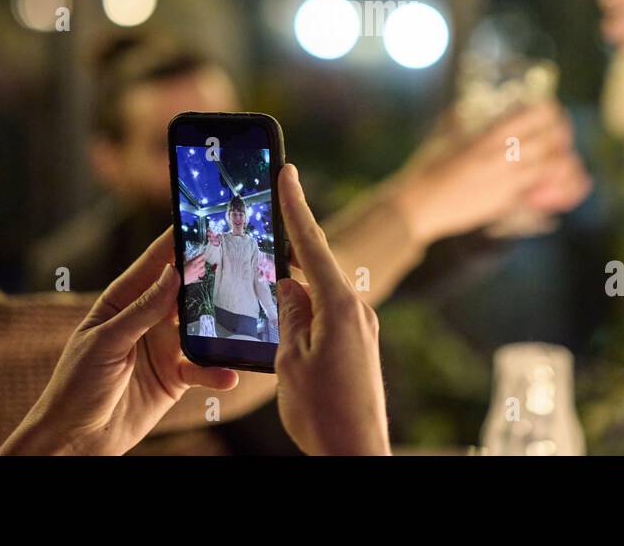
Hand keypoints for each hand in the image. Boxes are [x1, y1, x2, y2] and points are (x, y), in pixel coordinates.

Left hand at [0, 228, 238, 454]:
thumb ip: (141, 309)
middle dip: (208, 277)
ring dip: (220, 325)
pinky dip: (216, 371)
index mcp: (121, 302)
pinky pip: (202, 368)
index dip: (175, 242)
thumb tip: (171, 273)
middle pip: (183, 291)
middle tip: (238, 261)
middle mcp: (146, 319)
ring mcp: (163, 347)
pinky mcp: (175, 377)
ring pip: (200, 327)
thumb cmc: (75, 385)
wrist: (76, 440)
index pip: (152, 265)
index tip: (200, 219)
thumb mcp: (105, 342)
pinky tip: (228, 374)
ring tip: (242, 319)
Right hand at [275, 164, 389, 455]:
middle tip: (262, 220)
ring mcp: (361, 328)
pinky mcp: (359, 345)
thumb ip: (287, 315)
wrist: (356, 454)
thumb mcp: (290, 360)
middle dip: (288, 247)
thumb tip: (288, 286)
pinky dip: (304, 310)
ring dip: (293, 286)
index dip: (295, 205)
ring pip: (319, 294)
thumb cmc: (322, 412)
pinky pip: (326, 315)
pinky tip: (283, 319)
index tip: (286, 170)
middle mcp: (356, 310)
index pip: (311, 244)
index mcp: (338, 305)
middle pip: (316, 265)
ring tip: (263, 280)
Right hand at [390, 100, 591, 244]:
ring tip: (561, 154)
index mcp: (488, 136)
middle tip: (558, 129)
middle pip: (550, 139)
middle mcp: (502, 158)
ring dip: (563, 158)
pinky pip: (542, 191)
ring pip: (553, 166)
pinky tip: (559, 180)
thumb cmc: (426, 168)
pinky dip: (557, 184)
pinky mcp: (506, 202)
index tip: (549, 107)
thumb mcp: (443, 135)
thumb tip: (468, 103)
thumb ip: (460, 118)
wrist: (419, 207)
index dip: (549, 109)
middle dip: (561, 132)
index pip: (534, 116)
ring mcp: (507, 182)